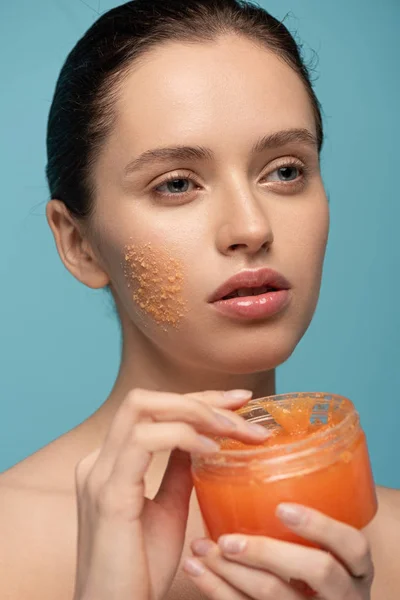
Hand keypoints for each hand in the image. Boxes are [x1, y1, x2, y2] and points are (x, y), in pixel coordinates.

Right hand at [72, 387, 268, 599]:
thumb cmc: (139, 568)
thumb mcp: (168, 510)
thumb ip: (179, 472)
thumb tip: (202, 442)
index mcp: (112, 461)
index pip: (154, 409)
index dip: (198, 398)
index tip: (240, 400)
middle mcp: (100, 459)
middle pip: (147, 398)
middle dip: (200, 397)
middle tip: (244, 406)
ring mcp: (100, 473)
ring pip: (144, 408)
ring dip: (197, 412)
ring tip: (236, 431)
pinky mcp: (108, 493)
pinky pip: (145, 442)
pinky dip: (182, 436)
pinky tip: (212, 450)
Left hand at [184, 504, 373, 598]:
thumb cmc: (313, 567)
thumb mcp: (326, 549)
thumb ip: (306, 522)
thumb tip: (253, 461)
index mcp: (356, 569)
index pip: (353, 545)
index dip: (321, 526)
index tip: (283, 508)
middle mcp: (343, 595)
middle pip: (316, 572)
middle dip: (268, 552)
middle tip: (228, 539)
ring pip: (275, 597)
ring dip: (230, 571)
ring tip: (199, 547)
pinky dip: (216, 589)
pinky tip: (196, 569)